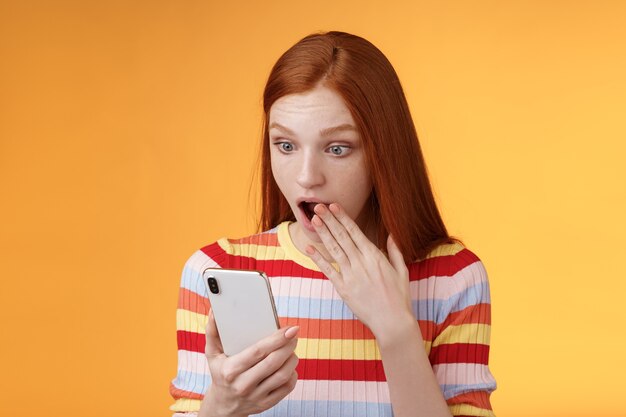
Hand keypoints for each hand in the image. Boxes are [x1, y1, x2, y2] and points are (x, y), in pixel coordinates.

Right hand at [199, 309, 298, 416]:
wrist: (222, 405)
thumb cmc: (220, 372)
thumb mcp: (212, 353)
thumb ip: (212, 331)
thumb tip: (214, 311)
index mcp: (230, 370)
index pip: (258, 352)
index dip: (277, 339)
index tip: (290, 329)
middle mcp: (243, 385)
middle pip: (273, 362)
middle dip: (288, 346)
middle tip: (293, 335)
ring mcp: (256, 396)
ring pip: (283, 375)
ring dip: (292, 359)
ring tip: (291, 348)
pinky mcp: (266, 404)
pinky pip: (287, 388)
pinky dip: (292, 374)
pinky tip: (289, 365)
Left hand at [306, 203, 414, 343]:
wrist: (392, 322)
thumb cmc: (399, 298)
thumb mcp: (401, 271)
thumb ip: (395, 251)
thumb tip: (391, 234)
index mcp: (375, 256)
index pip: (355, 232)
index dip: (343, 218)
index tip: (334, 206)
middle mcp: (361, 263)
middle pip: (342, 237)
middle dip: (329, 220)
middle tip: (318, 207)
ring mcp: (351, 275)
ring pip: (334, 250)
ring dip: (323, 234)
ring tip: (314, 220)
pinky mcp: (343, 289)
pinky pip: (328, 270)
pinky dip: (318, 258)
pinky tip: (310, 247)